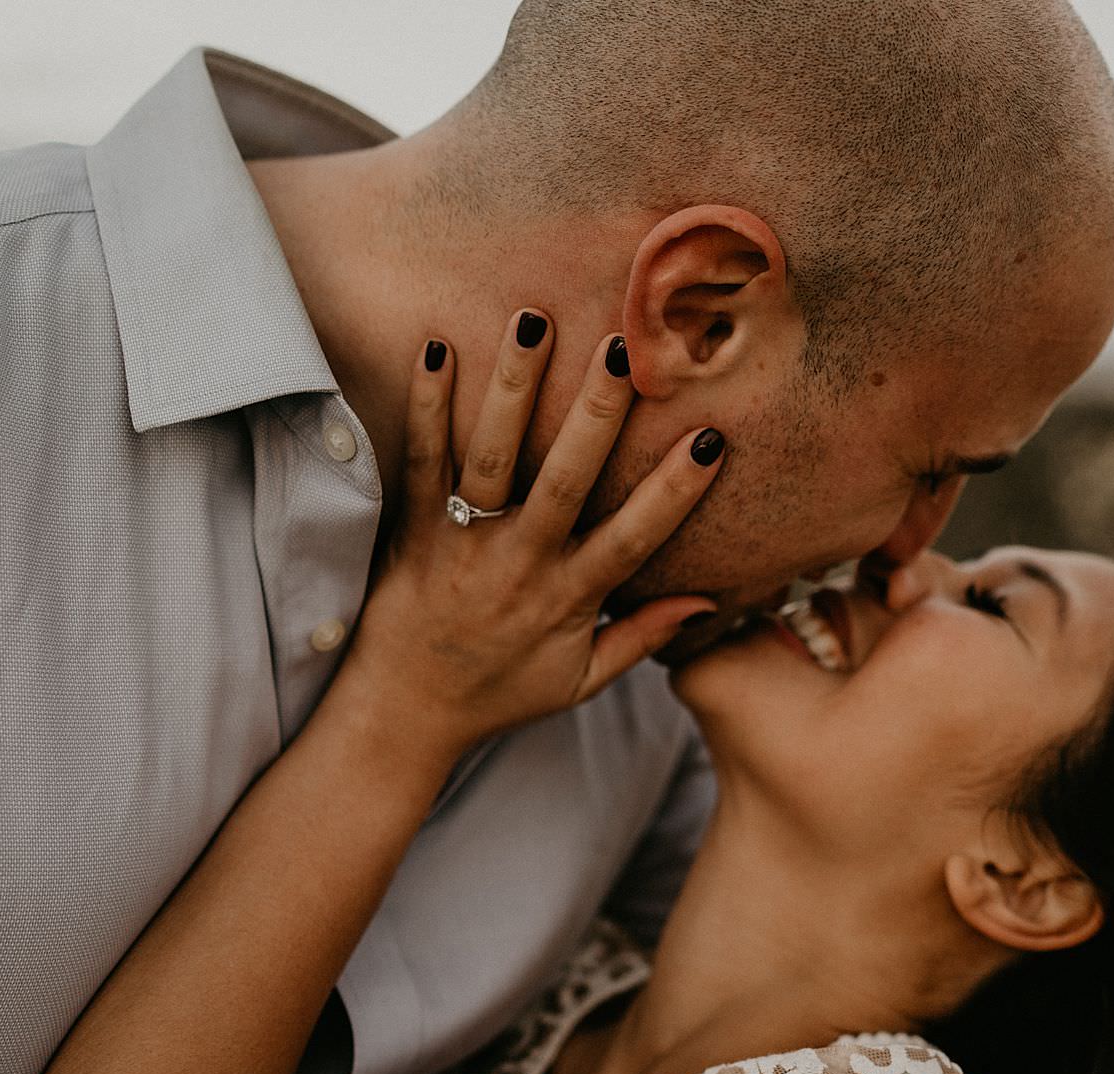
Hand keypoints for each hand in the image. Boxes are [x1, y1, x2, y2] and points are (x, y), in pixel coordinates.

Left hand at [327, 311, 723, 761]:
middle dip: (595, 413)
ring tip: (532, 321)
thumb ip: (642, 637)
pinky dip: (427, 405)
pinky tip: (434, 347)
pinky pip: (420, 460)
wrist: (402, 712)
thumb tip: (710, 598)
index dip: (674, 492)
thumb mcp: (580, 680)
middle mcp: (519, 563)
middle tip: (624, 349)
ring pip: (492, 457)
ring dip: (512, 387)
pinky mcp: (416, 528)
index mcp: (567, 598)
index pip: (632, 538)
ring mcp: (464, 542)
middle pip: (564, 481)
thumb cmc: (500, 692)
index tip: (711, 439)